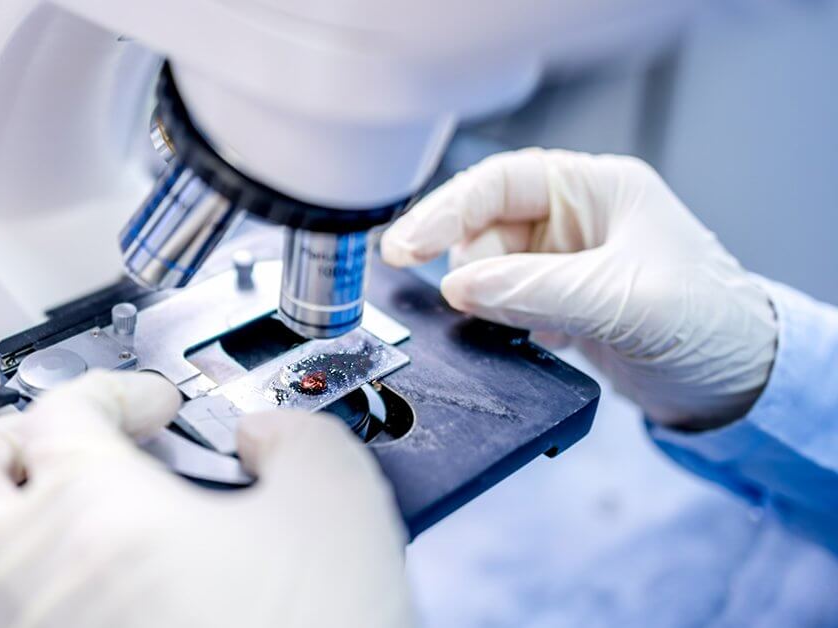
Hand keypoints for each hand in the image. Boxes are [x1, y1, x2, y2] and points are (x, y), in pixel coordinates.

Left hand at [0, 370, 412, 627]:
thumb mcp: (336, 504)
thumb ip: (297, 437)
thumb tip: (266, 436)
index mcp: (95, 512)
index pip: (60, 410)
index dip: (112, 388)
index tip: (152, 404)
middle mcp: (40, 578)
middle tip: (49, 438)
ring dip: (4, 523)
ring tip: (62, 511)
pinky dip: (31, 591)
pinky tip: (96, 589)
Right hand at [382, 148, 775, 429]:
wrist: (736, 385)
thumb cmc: (709, 323)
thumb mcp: (621, 300)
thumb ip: (535, 290)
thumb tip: (458, 287)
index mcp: (595, 188)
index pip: (498, 183)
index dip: (445, 210)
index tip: (405, 246)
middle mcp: (574, 217)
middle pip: (482, 227)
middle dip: (468, 266)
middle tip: (459, 301)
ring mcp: (562, 261)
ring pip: (486, 270)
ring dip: (485, 300)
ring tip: (523, 327)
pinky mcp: (556, 301)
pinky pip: (501, 303)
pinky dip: (498, 322)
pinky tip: (530, 339)